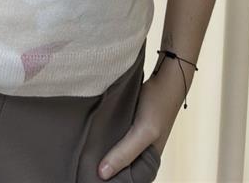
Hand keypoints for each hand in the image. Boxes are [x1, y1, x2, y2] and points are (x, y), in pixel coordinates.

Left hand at [97, 57, 193, 178]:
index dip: (111, 180)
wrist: (164, 76)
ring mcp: (134, 141)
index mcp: (148, 165)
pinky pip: (113, 139)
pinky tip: (92, 136)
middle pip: (119, 169)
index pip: (126, 182)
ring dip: (102, 152)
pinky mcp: (128, 128)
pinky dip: (104, 139)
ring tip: (85, 151)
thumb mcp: (143, 132)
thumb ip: (124, 153)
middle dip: (104, 167)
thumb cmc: (158, 105)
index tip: (91, 175)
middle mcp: (141, 156)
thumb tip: (102, 174)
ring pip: (114, 154)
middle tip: (84, 163)